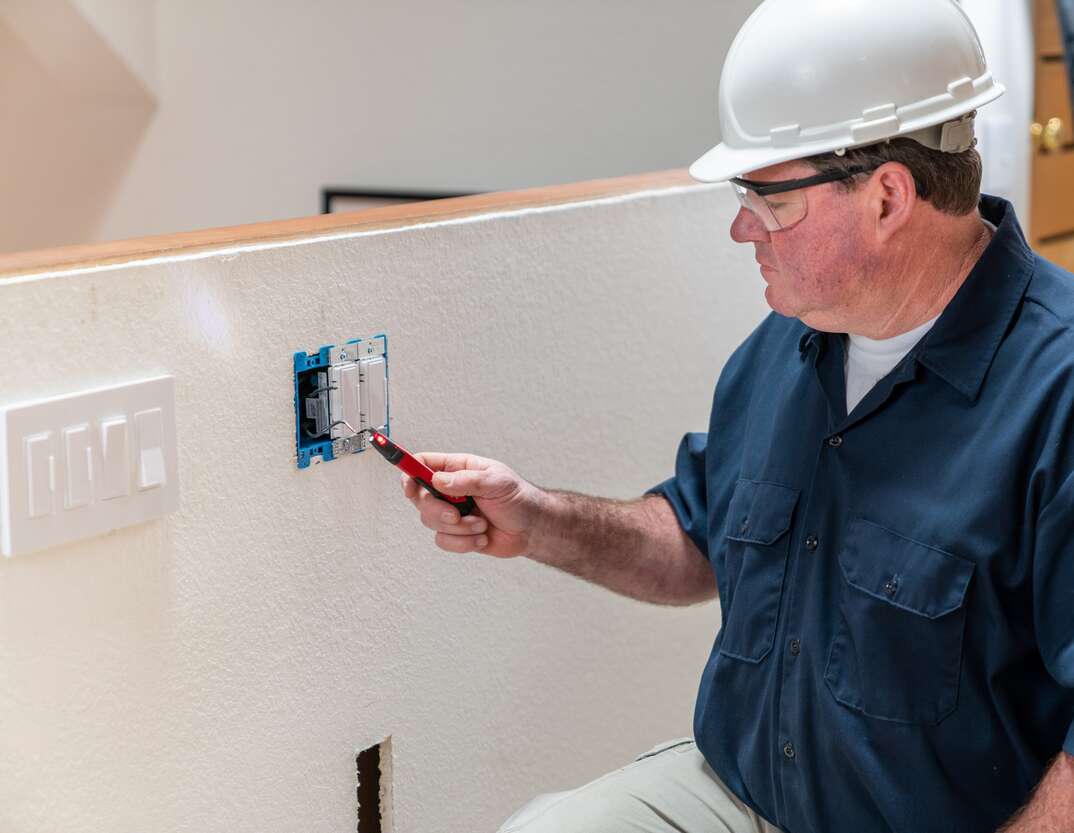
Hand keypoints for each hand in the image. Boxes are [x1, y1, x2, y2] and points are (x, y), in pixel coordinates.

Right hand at [400, 452, 546, 557]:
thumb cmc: (518, 498)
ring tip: (481, 524)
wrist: (532, 529)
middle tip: (455, 514)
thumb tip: (438, 481)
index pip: (422, 463)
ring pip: (430, 521)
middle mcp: (450, 490)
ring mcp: (452, 512)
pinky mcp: (456, 534)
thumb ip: (466, 480)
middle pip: (420, 496)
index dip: (409, 472)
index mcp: (458, 468)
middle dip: (436, 509)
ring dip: (459, 527)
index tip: (409, 486)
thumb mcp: (496, 481)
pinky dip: (464, 542)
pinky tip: (481, 537)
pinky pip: (443, 541)